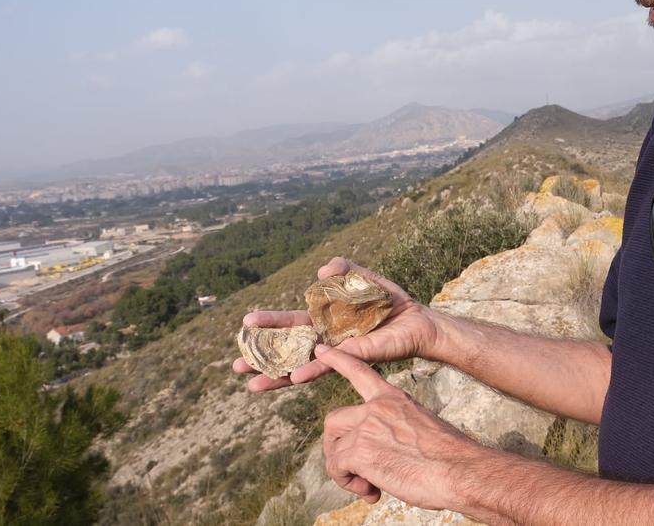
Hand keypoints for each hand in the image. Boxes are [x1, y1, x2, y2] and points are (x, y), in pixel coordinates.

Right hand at [232, 257, 440, 392]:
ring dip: (276, 375)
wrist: (418, 321)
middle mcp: (326, 340)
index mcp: (325, 321)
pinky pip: (328, 365)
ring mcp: (337, 352)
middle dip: (262, 357)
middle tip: (236, 365)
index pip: (291, 324)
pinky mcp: (353, 358)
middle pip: (288, 349)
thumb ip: (344, 270)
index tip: (245, 323)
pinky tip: (293, 377)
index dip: (269, 325)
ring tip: (251, 386)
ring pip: (300, 365)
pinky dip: (310, 370)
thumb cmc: (390, 303)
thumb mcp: (364, 279)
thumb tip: (323, 268)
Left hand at [316, 345, 485, 509]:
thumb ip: (394, 432)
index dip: (338, 361)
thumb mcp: (421, 430)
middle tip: (356, 470)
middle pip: (334, 421)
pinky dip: (347, 482)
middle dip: (337, 447)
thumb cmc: (448, 458)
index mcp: (394, 399)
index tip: (321, 350)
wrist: (459, 470)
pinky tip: (370, 490)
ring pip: (333, 448)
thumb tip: (383, 453)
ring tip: (366, 485)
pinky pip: (336, 467)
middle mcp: (377, 408)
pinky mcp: (359, 450)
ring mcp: (366, 427)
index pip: (359, 372)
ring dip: (343, 470)